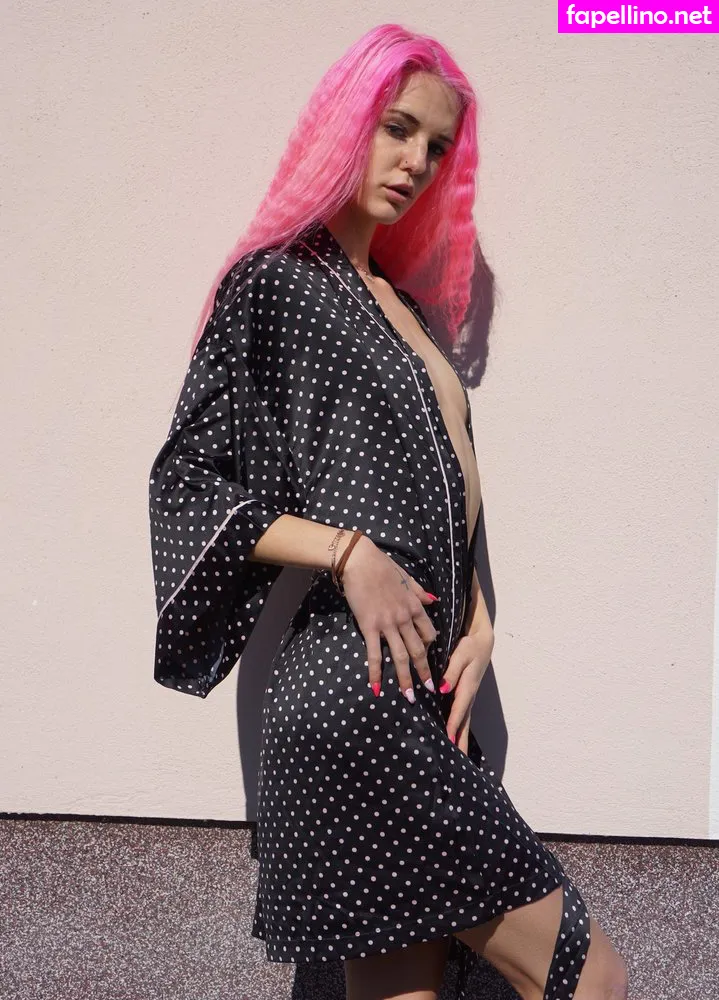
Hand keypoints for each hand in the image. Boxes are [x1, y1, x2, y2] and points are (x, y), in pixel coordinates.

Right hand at [340, 535, 438, 700]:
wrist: (360, 561)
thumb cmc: (382, 566)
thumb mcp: (407, 578)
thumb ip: (420, 592)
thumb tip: (434, 600)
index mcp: (415, 606)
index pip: (429, 633)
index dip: (430, 647)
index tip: (428, 657)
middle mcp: (405, 618)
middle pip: (419, 650)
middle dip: (425, 671)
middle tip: (430, 689)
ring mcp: (388, 624)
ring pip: (401, 657)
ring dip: (406, 679)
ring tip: (410, 697)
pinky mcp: (369, 626)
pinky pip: (375, 654)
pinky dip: (376, 672)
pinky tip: (376, 687)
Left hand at [440, 630, 493, 753]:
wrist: (482, 639)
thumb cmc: (470, 645)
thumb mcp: (460, 654)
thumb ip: (451, 672)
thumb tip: (442, 689)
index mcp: (467, 686)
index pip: (459, 709)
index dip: (453, 725)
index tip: (448, 742)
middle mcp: (469, 695)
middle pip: (465, 723)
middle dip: (461, 742)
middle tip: (458, 763)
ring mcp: (469, 696)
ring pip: (464, 721)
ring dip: (461, 739)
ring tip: (457, 758)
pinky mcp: (466, 694)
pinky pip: (462, 715)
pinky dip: (459, 728)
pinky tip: (453, 737)